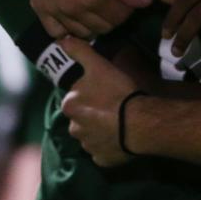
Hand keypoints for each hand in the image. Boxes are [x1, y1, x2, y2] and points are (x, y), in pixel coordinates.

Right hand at [26, 0, 152, 38]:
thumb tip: (147, 3)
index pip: (118, 18)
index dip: (126, 11)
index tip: (125, 2)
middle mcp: (75, 11)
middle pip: (102, 28)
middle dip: (111, 19)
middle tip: (110, 7)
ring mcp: (56, 13)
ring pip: (81, 34)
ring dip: (92, 27)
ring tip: (93, 13)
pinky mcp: (41, 11)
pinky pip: (56, 34)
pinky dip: (67, 33)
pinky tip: (73, 24)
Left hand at [60, 37, 141, 166]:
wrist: (139, 122)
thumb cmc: (118, 91)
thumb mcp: (98, 65)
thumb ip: (79, 51)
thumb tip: (61, 39)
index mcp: (69, 106)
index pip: (76, 98)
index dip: (91, 94)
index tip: (105, 92)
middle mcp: (73, 128)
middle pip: (81, 118)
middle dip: (93, 114)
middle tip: (112, 106)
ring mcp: (88, 146)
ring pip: (91, 135)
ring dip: (100, 130)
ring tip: (119, 122)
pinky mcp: (101, 160)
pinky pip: (102, 151)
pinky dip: (109, 146)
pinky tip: (120, 137)